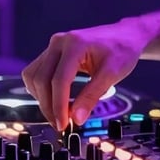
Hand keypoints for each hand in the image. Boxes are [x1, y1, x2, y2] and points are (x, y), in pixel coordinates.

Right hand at [21, 18, 148, 129]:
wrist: (126, 35)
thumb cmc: (122, 50)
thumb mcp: (112, 74)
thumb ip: (92, 95)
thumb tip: (77, 118)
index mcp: (75, 44)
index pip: (59, 79)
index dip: (58, 105)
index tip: (63, 124)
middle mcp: (60, 42)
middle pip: (41, 79)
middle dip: (48, 105)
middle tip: (61, 124)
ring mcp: (54, 46)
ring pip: (33, 76)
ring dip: (42, 98)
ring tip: (58, 113)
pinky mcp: (52, 52)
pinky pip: (37, 72)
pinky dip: (42, 89)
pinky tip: (54, 100)